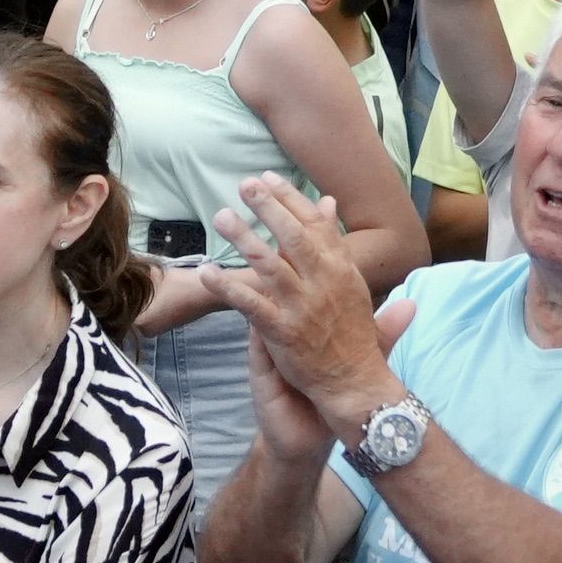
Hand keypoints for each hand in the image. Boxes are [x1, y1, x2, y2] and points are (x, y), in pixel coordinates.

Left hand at [206, 177, 406, 421]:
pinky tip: (206, 273)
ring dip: (244, 238)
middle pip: (293, 237)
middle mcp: (324, 283)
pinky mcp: (283, 332)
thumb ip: (337, 243)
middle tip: (244, 185)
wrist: (355, 384)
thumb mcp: (353, 283)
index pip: (316, 225)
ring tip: (222, 216)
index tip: (269, 178)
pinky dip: (227, 287)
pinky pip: (250, 304)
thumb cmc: (353, 336)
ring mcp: (303, 307)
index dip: (291, 199)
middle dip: (268, 207)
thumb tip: (328, 203)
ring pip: (269, 264)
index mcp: (342, 270)